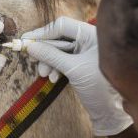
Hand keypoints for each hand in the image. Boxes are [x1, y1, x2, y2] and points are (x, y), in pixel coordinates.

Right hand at [22, 16, 131, 135]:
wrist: (111, 112)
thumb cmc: (99, 88)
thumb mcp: (73, 69)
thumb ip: (51, 55)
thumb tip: (30, 46)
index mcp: (92, 35)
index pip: (62, 26)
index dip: (42, 33)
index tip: (26, 40)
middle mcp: (89, 41)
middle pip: (59, 38)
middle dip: (45, 51)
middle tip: (33, 60)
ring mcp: (84, 53)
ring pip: (59, 51)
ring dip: (49, 62)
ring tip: (44, 75)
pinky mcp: (81, 65)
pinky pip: (63, 61)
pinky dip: (55, 68)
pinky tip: (53, 78)